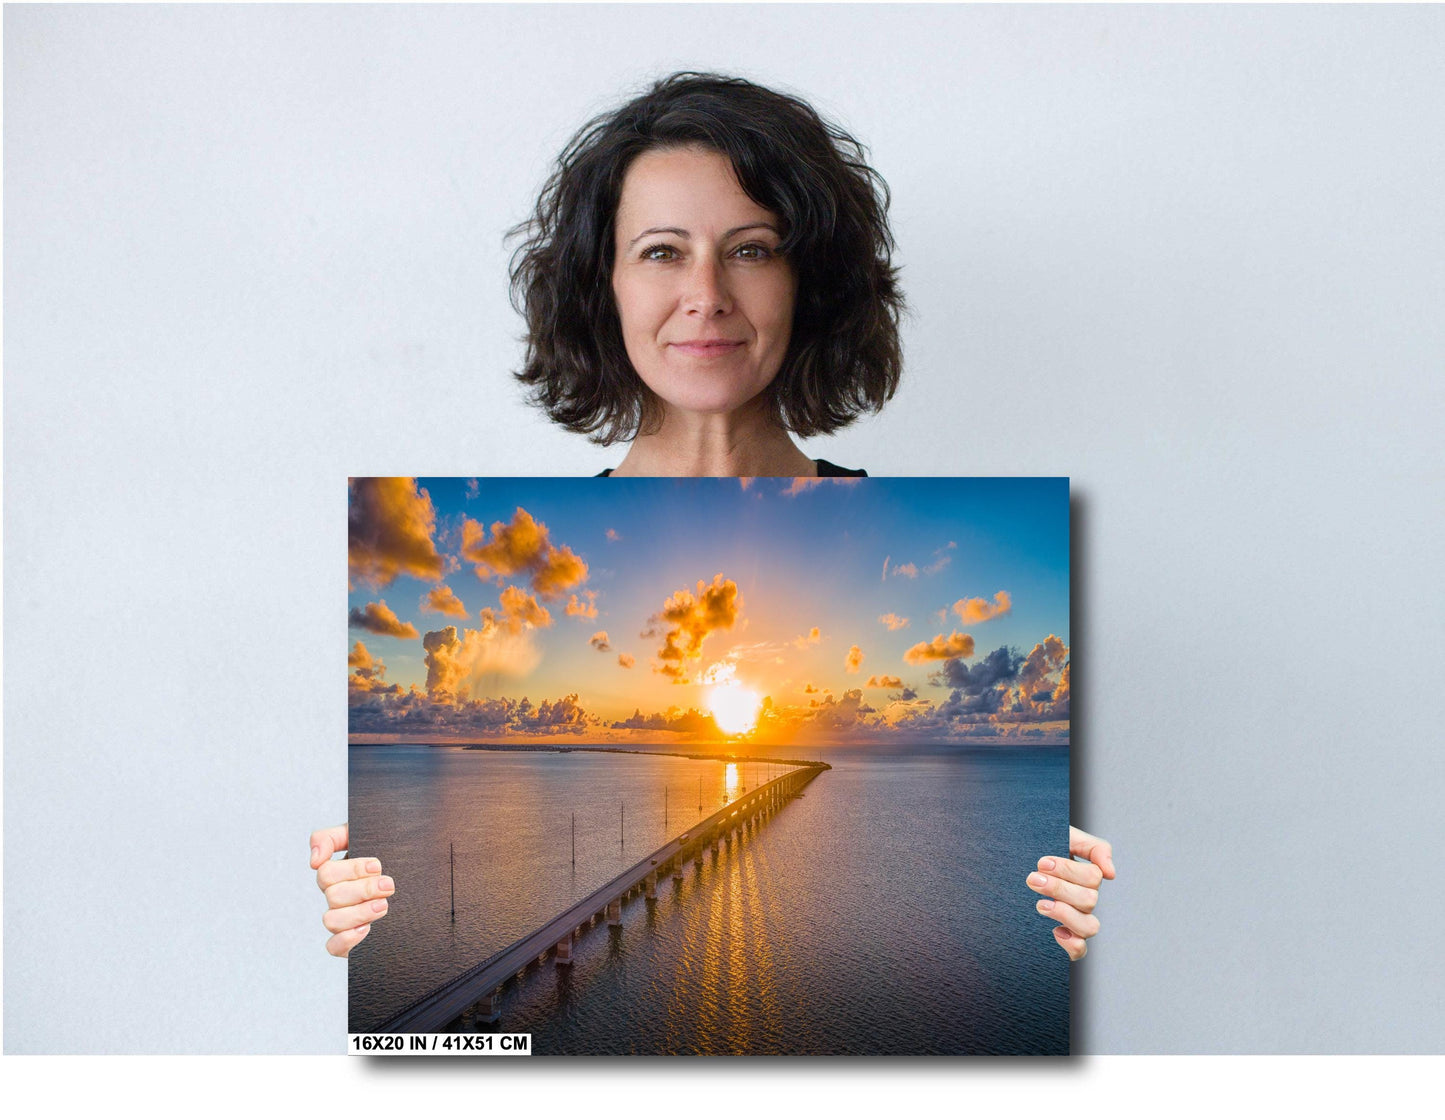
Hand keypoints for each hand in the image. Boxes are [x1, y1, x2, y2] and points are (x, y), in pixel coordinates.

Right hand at [310, 823, 394, 957]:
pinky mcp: (350, 941)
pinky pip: (333, 947)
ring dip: (359, 913)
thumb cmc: (390, 855)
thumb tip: (314, 860)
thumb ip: (331, 838)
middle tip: (389, 886)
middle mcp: (337, 897)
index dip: (352, 870)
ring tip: (384, 906)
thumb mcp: (364, 836)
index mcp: (338, 874)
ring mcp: (343, 919)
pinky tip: (367, 929)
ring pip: (331, 920)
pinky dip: (347, 939)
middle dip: (363, 890)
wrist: (419, 880)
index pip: (326, 873)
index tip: (377, 866)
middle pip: (333, 896)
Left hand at [1027, 826, 1114, 960]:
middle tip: (1032, 878)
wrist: (1010, 858)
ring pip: (1089, 926)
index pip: (1093, 877)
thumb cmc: (1039, 846)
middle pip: (1089, 900)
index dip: (1068, 871)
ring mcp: (1075, 919)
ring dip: (1065, 914)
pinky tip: (1055, 931)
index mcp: (1086, 876)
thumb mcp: (1065, 836)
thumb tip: (1111, 874)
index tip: (1041, 862)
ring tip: (1040, 904)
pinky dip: (1072, 944)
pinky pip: (1080, 950)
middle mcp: (1084, 899)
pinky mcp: (1064, 936)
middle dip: (1059, 888)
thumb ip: (1094, 848)